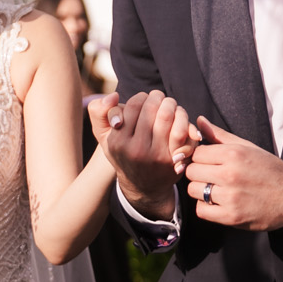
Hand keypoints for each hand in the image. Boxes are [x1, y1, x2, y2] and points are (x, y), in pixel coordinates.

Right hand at [99, 90, 189, 219]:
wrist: (143, 186)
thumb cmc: (123, 153)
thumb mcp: (103, 136)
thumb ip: (98, 112)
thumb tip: (113, 95)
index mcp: (118, 141)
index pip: (134, 105)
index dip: (142, 97)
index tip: (145, 100)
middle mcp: (136, 150)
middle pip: (152, 108)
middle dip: (159, 97)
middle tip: (161, 98)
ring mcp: (156, 156)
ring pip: (168, 116)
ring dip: (173, 105)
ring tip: (171, 106)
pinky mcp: (173, 160)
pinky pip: (182, 131)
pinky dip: (183, 120)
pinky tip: (180, 119)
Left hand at [185, 117, 282, 232]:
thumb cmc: (270, 170)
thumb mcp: (248, 147)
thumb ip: (220, 135)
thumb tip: (199, 121)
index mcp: (233, 154)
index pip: (197, 153)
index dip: (200, 158)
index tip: (208, 162)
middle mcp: (230, 175)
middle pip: (192, 171)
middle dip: (199, 173)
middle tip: (210, 176)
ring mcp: (230, 197)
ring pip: (193, 191)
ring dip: (201, 190)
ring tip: (215, 189)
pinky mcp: (231, 217)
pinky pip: (201, 211)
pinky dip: (206, 207)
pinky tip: (218, 202)